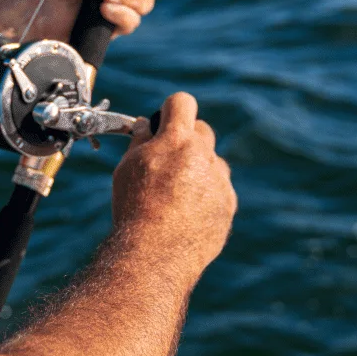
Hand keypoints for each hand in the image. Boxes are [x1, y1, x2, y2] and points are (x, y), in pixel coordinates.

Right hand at [111, 92, 236, 283]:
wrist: (155, 253)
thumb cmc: (134, 208)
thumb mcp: (127, 167)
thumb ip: (141, 139)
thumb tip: (147, 124)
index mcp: (177, 139)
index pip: (182, 102)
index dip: (170, 110)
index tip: (164, 122)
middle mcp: (204, 155)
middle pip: (202, 130)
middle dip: (186, 138)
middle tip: (167, 160)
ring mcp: (220, 180)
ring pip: (213, 162)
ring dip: (199, 169)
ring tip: (175, 194)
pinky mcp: (229, 204)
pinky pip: (220, 189)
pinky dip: (207, 195)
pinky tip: (186, 213)